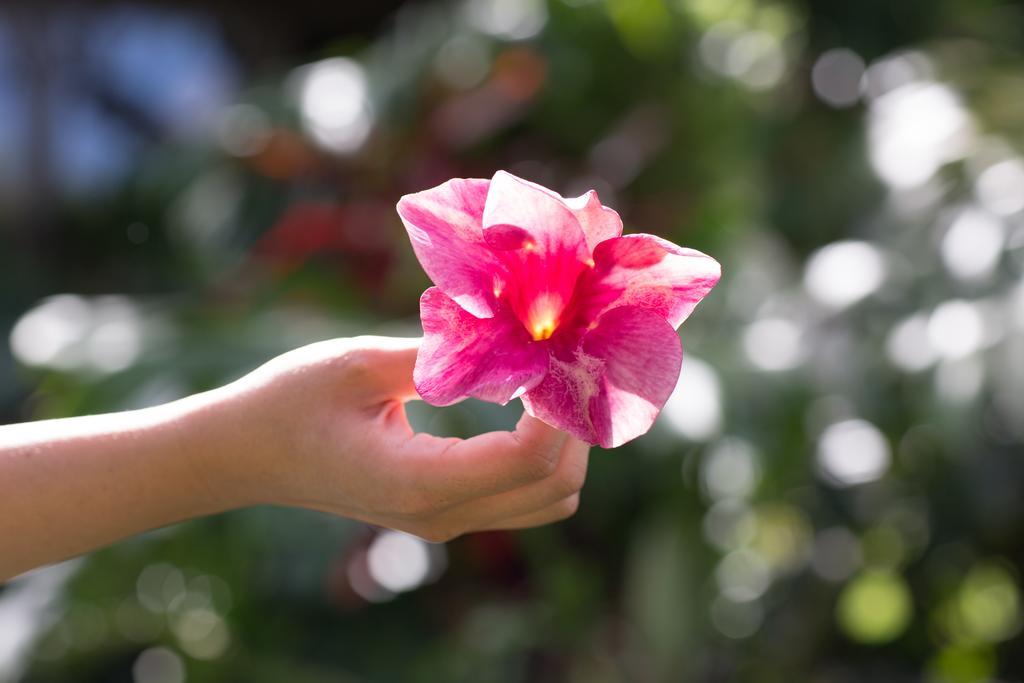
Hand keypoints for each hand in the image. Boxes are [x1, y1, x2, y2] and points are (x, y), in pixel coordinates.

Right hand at [210, 336, 589, 541]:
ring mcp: (447, 522)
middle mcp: (443, 515)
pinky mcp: (446, 512)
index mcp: (420, 482)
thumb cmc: (290, 400)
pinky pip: (524, 495)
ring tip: (542, 381)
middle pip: (557, 486)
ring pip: (551, 499)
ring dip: (563, 443)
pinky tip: (521, 403)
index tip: (552, 349)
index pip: (530, 458)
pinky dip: (541, 454)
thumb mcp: (360, 362)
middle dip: (573, 423)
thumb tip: (513, 332)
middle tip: (558, 361)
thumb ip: (441, 355)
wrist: (245, 455)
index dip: (557, 403)